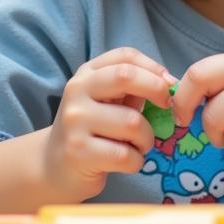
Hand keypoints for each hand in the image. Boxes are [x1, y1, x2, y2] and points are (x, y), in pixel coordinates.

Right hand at [43, 47, 175, 200]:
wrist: (54, 167)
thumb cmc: (92, 131)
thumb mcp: (108, 102)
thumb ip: (133, 89)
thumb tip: (169, 83)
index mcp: (87, 74)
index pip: (125, 56)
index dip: (154, 67)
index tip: (169, 85)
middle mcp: (77, 91)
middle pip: (126, 76)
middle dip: (156, 90)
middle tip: (167, 108)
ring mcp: (75, 120)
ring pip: (132, 122)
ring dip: (147, 138)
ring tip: (140, 145)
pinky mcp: (78, 151)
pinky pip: (125, 155)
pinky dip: (136, 161)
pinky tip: (128, 162)